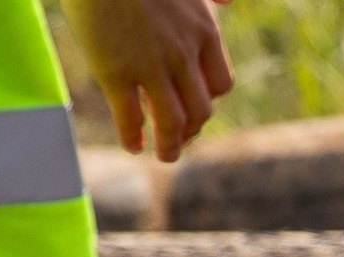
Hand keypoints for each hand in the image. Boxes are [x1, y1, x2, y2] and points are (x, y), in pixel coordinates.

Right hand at [64, 0, 234, 162]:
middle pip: (201, 109)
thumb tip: (228, 0)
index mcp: (204, 32)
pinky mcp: (115, 72)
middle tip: (180, 138)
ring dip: (171, 145)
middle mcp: (183, 53)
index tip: (196, 109)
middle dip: (192, 130)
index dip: (209, 101)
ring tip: (164, 154)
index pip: (220, 83)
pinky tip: (133, 145)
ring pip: (172, 122)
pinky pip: (131, 118)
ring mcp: (150, 65)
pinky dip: (134, 138)